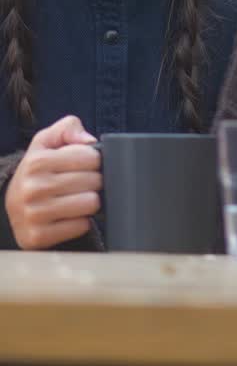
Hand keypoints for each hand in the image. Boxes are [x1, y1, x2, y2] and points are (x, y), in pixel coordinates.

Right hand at [5, 115, 101, 249]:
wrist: (13, 205)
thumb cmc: (38, 170)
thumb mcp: (46, 141)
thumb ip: (69, 128)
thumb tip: (90, 141)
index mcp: (36, 162)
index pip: (90, 157)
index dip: (94, 159)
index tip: (86, 164)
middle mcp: (33, 188)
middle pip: (93, 180)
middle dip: (94, 180)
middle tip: (84, 183)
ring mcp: (34, 215)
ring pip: (90, 203)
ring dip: (90, 201)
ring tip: (79, 198)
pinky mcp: (39, 237)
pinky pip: (82, 226)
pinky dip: (81, 221)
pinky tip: (70, 216)